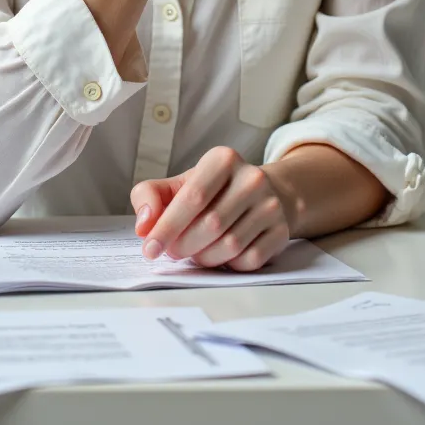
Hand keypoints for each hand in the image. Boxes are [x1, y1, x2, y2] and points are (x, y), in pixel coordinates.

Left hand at [130, 145, 292, 272]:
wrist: (263, 193)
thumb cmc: (213, 191)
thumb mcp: (180, 184)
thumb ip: (151, 195)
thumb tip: (143, 224)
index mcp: (223, 159)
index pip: (192, 197)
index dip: (167, 227)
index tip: (150, 248)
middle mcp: (252, 178)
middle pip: (210, 225)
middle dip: (184, 245)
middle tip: (173, 250)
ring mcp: (270, 205)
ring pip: (230, 246)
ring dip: (204, 257)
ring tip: (195, 251)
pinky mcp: (281, 231)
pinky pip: (249, 260)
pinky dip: (228, 265)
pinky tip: (221, 254)